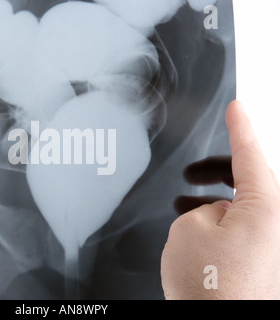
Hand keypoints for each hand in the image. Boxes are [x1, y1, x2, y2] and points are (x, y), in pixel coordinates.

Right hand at [161, 100, 279, 298]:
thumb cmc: (210, 287)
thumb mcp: (189, 229)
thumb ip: (201, 209)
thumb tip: (214, 214)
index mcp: (266, 208)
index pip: (251, 155)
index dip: (239, 128)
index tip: (236, 109)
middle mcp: (277, 225)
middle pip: (248, 181)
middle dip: (214, 172)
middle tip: (189, 174)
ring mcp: (273, 246)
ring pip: (243, 206)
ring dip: (212, 201)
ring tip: (184, 205)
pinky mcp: (264, 262)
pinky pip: (244, 228)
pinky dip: (220, 222)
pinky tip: (199, 232)